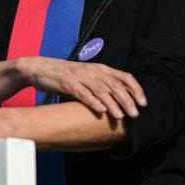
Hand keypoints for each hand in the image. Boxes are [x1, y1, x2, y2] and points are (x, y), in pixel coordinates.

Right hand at [17, 57, 145, 118]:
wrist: (40, 69)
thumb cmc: (65, 76)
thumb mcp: (86, 76)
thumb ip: (101, 85)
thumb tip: (120, 100)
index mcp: (100, 68)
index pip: (124, 77)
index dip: (136, 90)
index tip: (143, 103)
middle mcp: (92, 71)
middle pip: (115, 86)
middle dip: (127, 101)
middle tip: (135, 115)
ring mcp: (80, 76)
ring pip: (101, 90)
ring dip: (112, 104)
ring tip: (120, 116)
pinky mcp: (67, 83)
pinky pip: (83, 93)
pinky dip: (92, 102)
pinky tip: (100, 110)